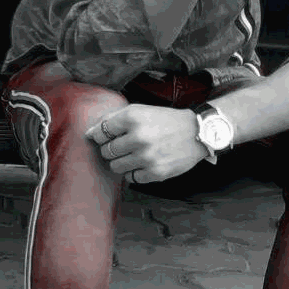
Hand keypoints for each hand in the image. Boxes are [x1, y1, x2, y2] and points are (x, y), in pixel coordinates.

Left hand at [85, 105, 206, 184]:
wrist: (198, 133)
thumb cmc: (167, 121)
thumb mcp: (141, 110)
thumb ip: (115, 119)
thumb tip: (90, 134)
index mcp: (132, 118)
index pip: (100, 132)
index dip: (100, 136)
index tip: (105, 138)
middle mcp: (138, 137)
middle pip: (106, 151)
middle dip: (112, 149)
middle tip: (124, 146)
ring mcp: (147, 157)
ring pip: (116, 166)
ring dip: (122, 162)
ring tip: (135, 155)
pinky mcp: (155, 172)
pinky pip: (131, 178)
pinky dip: (134, 172)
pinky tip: (144, 164)